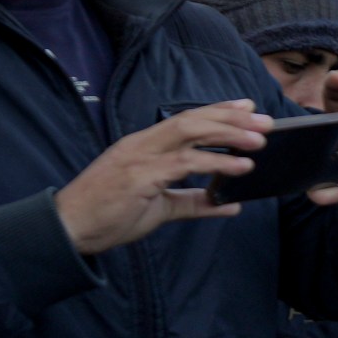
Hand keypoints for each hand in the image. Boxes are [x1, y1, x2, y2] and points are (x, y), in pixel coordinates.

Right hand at [54, 101, 265, 254]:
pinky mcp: (140, 176)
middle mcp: (142, 144)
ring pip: (189, 133)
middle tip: (265, 121)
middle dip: (230, 118)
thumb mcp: (161, 208)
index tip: (248, 109)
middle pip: (191, 120)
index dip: (218, 111)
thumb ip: (194, 203)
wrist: (71, 228)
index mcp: (144, 146)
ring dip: (228, 135)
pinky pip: (185, 164)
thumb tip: (230, 204)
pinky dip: (216, 162)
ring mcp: (139, 158)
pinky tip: (240, 166)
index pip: (185, 120)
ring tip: (259, 141)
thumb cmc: (110, 215)